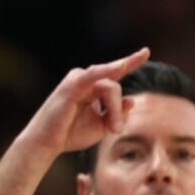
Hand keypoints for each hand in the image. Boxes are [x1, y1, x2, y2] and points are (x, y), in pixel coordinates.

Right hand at [17, 47, 150, 160]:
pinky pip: (93, 76)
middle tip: (116, 130)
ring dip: (113, 109)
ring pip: (110, 87)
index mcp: (94, 86)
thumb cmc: (72, 133)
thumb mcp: (103, 126)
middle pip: (115, 88)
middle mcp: (86, 79)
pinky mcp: (72, 85)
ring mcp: (78, 79)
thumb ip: (119, 113)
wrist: (48, 142)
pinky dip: (107, 71)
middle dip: (117, 111)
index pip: (116, 73)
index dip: (132, 61)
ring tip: (113, 128)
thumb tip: (132, 101)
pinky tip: (120, 66)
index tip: (146, 51)